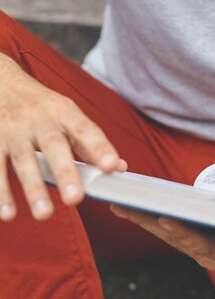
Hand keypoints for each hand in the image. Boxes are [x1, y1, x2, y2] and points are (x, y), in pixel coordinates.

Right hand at [0, 52, 125, 220]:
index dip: (99, 147)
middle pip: (54, 145)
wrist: (2, 84)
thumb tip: (120, 167)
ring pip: (23, 159)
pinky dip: (1, 192)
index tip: (112, 166)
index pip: (85, 129)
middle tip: (75, 199)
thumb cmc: (42, 106)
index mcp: (64, 111)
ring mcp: (14, 130)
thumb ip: (90, 143)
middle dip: (65, 172)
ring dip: (33, 188)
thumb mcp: (67, 115)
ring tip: (44, 214)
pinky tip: (8, 214)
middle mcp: (40, 119)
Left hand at [110, 206, 214, 276]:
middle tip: (123, 205)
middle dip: (148, 222)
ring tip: (120, 202)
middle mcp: (209, 255)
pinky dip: (152, 219)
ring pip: (167, 234)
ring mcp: (200, 249)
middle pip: (175, 238)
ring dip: (143, 220)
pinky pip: (171, 230)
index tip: (165, 219)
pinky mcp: (196, 241)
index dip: (184, 233)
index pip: (203, 245)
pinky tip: (136, 207)